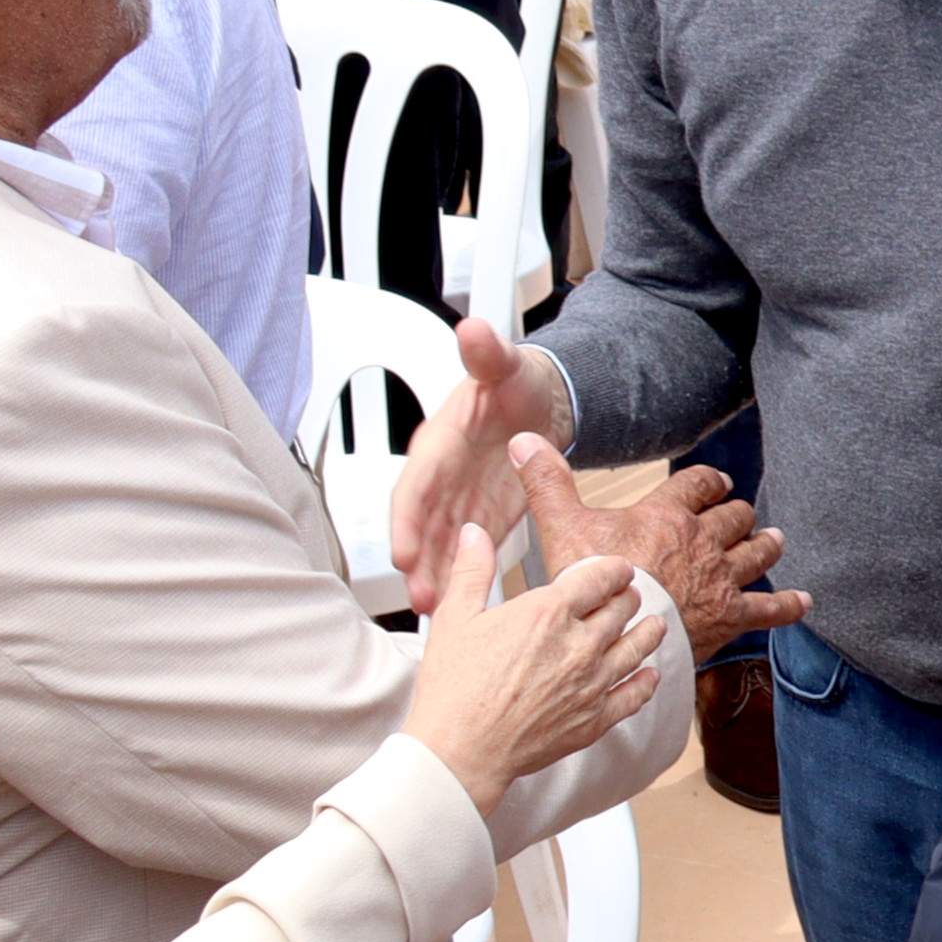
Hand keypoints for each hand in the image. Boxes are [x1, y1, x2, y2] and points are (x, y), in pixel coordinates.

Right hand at [388, 313, 571, 610]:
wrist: (538, 398)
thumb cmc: (516, 381)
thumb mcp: (505, 364)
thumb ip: (488, 353)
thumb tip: (472, 330)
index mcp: (442, 441)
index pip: (417, 483)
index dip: (408, 519)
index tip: (403, 552)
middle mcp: (443, 474)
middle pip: (422, 523)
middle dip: (418, 561)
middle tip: (419, 597)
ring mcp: (460, 497)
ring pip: (441, 542)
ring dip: (436, 575)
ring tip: (434, 611)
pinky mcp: (483, 514)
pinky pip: (467, 548)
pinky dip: (462, 573)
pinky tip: (458, 603)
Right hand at [402, 526, 663, 810]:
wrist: (460, 750)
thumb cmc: (453, 687)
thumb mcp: (455, 617)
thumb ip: (472, 569)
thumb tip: (475, 532)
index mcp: (548, 612)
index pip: (600, 578)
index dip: (614, 570)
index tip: (619, 570)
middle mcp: (579, 645)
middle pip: (623, 610)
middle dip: (628, 599)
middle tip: (628, 598)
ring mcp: (592, 683)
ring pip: (638, 648)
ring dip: (648, 632)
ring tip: (654, 625)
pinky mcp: (595, 719)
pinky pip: (634, 696)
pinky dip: (645, 682)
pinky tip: (649, 676)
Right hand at [513, 434, 808, 659]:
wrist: (616, 630)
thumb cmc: (589, 579)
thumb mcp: (561, 525)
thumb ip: (547, 482)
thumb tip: (524, 440)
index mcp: (666, 515)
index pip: (697, 485)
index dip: (708, 481)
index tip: (714, 482)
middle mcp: (702, 542)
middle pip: (731, 518)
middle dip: (737, 514)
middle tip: (743, 514)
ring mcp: (721, 578)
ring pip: (755, 554)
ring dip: (766, 545)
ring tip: (774, 539)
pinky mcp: (731, 615)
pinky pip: (768, 608)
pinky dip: (787, 605)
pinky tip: (803, 602)